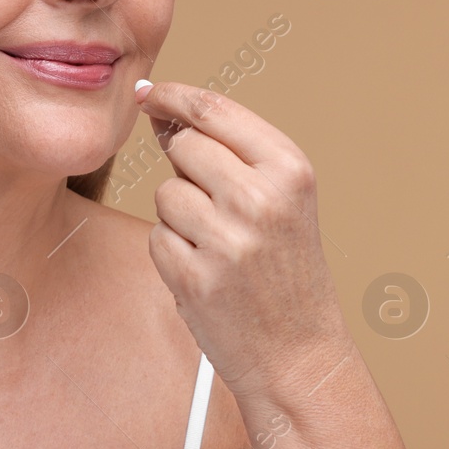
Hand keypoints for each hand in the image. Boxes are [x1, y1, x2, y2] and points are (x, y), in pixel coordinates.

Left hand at [135, 80, 350, 403]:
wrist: (300, 354)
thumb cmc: (287, 271)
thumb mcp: (283, 199)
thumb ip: (232, 153)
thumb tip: (163, 114)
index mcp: (289, 169)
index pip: (213, 110)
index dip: (172, 96)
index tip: (148, 95)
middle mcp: (260, 198)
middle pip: (183, 147)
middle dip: (186, 168)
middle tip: (218, 207)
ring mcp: (227, 239)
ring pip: (165, 193)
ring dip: (180, 216)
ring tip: (221, 247)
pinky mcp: (195, 277)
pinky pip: (157, 237)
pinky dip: (174, 253)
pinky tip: (209, 274)